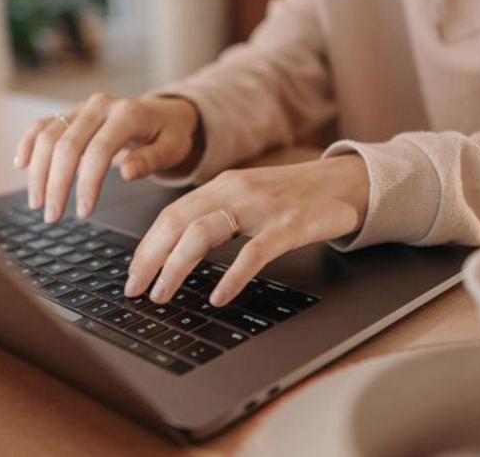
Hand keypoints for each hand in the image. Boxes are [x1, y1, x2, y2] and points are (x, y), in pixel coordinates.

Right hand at [14, 93, 199, 221]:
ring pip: (48, 136)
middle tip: (52, 215)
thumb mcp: (172, 148)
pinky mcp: (70, 114)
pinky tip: (21, 165)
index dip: (87, 183)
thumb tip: (127, 172)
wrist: (164, 114)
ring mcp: (81, 108)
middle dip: (56, 184)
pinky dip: (28, 144)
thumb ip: (151, 159)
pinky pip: (42, 125)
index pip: (99, 151)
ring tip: (37, 203)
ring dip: (38, 171)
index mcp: (127, 113)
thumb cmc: (169, 135)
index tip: (83, 212)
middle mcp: (99, 106)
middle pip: (67, 144)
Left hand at [124, 155, 369, 306]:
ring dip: (176, 268)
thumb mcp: (248, 197)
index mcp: (222, 185)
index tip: (133, 273)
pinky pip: (253, 253)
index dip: (146, 246)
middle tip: (135, 290)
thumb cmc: (294, 197)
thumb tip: (177, 251)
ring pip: (203, 233)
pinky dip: (231, 277)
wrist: (346, 183)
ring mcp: (262, 207)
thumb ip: (217, 215)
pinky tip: (218, 297)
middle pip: (177, 223)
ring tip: (163, 295)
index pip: (170, 215)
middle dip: (149, 259)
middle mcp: (236, 191)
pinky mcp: (289, 225)